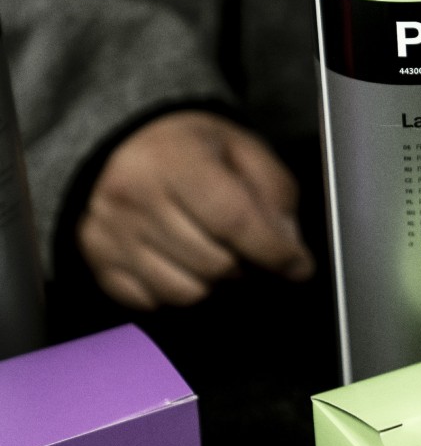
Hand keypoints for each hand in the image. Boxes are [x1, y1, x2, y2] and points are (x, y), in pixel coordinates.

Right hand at [78, 110, 314, 309]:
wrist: (123, 142)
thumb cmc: (189, 148)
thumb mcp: (244, 150)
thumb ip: (275, 195)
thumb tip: (291, 249)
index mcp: (173, 160)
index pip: (233, 221)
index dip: (275, 251)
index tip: (298, 265)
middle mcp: (133, 197)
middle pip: (216, 264)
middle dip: (246, 264)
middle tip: (248, 248)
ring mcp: (109, 233)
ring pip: (187, 292)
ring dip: (214, 282)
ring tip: (214, 252)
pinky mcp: (97, 261)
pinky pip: (154, 303)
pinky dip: (177, 290)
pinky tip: (181, 261)